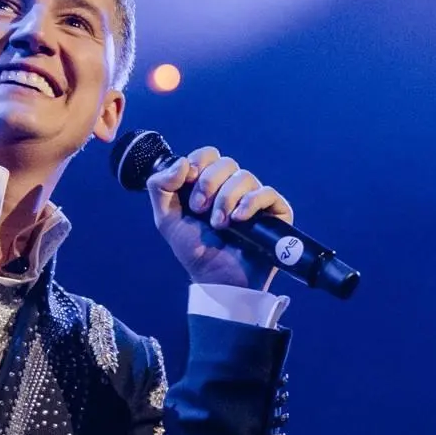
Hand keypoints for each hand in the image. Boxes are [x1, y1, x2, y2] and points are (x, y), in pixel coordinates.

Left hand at [146, 147, 294, 289]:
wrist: (217, 280)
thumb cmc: (195, 251)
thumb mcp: (166, 219)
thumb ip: (161, 187)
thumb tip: (182, 162)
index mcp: (209, 184)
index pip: (209, 154)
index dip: (199, 163)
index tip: (189, 183)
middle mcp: (233, 188)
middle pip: (226, 162)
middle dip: (209, 184)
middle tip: (200, 210)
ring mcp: (255, 199)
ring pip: (245, 177)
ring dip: (226, 199)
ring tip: (219, 224)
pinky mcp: (275, 212)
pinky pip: (267, 193)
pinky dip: (250, 204)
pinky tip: (238, 220)